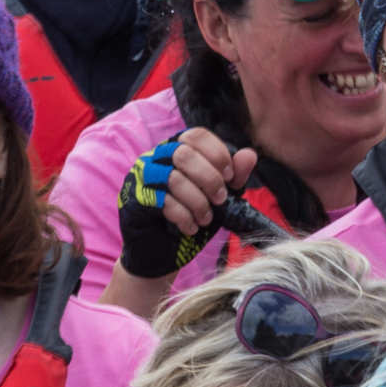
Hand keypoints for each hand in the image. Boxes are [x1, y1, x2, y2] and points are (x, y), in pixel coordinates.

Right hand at [117, 129, 254, 278]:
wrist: (163, 251)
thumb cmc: (190, 218)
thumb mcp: (219, 197)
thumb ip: (234, 176)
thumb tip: (249, 154)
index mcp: (177, 150)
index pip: (195, 135)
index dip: (217, 153)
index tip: (230, 176)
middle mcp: (156, 158)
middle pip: (184, 153)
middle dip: (209, 178)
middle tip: (220, 200)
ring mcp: (142, 177)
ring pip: (173, 178)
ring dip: (198, 202)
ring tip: (205, 219)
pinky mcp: (135, 199)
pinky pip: (163, 201)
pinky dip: (184, 217)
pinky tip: (191, 228)